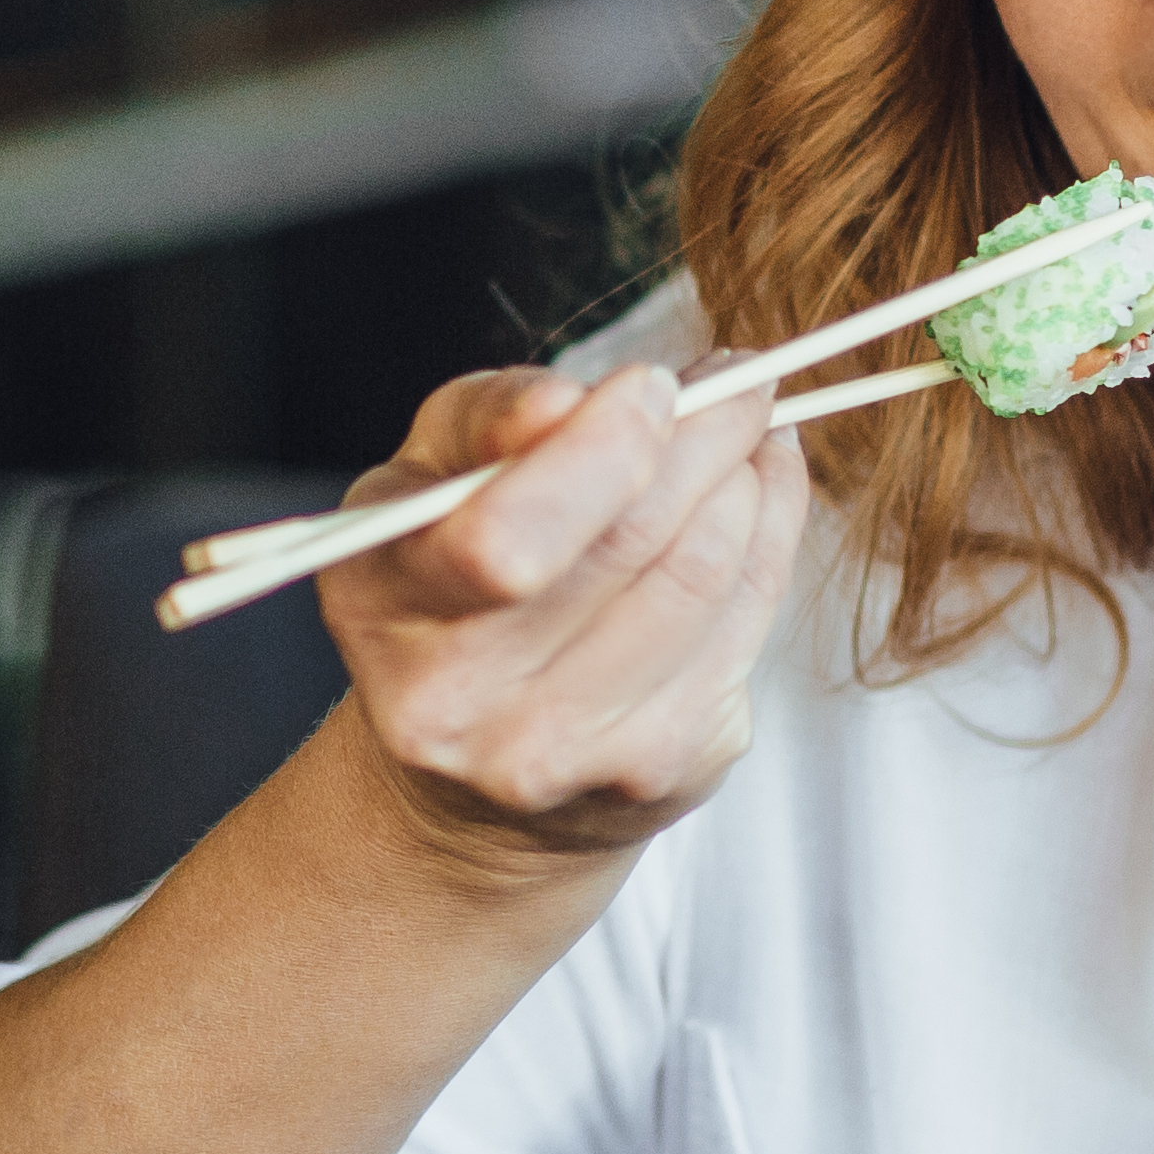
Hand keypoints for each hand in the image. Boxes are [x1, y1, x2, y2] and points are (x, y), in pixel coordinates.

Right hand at [319, 357, 806, 879]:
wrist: (469, 771)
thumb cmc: (454, 580)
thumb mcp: (429, 480)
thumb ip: (487, 423)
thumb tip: (565, 403)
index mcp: (384, 605)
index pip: (504, 540)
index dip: (603, 447)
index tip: (652, 386)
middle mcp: (461, 702)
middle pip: (627, 542)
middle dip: (704, 438)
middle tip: (735, 382)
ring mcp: (563, 752)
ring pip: (699, 576)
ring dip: (746, 481)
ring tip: (746, 432)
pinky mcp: (653, 769)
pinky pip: (743, 624)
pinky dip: (769, 538)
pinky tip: (756, 499)